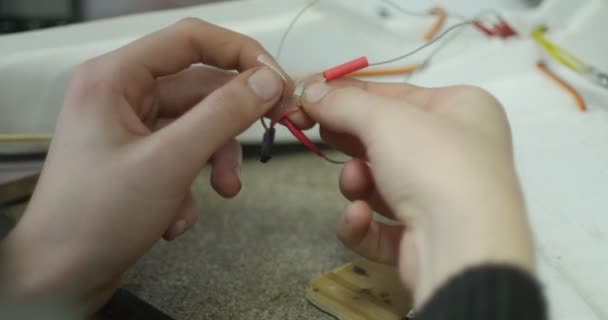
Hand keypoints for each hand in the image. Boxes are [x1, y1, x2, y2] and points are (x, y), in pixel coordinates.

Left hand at [3, 18, 305, 310]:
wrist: (60, 278)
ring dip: (216, 160)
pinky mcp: (141, 157)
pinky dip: (192, 184)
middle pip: (202, 87)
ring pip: (199, 125)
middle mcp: (123, 95)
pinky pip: (185, 154)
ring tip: (223, 192)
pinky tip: (176, 216)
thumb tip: (267, 80)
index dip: (240, 53)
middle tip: (268, 135)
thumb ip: (224, 114)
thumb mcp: (170, 161)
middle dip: (231, 125)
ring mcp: (132, 128)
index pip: (191, 39)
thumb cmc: (95, 218)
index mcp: (117, 78)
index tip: (275, 81)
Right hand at [300, 80, 534, 306]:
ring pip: (380, 183)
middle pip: (385, 138)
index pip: (395, 94)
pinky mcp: (424, 239)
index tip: (311, 96)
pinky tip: (358, 218)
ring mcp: (441, 199)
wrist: (464, 247)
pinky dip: (362, 223)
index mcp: (462, 109)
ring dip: (357, 182)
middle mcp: (456, 152)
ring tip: (355, 183)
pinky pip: (381, 226)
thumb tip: (310, 90)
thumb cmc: (434, 164)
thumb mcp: (385, 119)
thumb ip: (344, 103)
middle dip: (350, 140)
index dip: (350, 94)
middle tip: (319, 132)